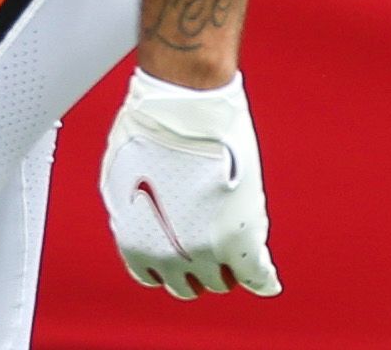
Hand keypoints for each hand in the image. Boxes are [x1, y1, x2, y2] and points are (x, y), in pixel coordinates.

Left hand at [100, 68, 279, 299]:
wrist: (184, 107)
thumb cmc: (151, 127)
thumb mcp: (124, 179)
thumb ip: (135, 211)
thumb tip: (141, 219)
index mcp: (134, 240)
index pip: (152, 274)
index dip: (166, 263)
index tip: (177, 252)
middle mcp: (167, 254)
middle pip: (186, 284)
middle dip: (194, 267)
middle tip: (205, 248)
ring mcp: (205, 249)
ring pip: (220, 281)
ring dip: (225, 268)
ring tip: (231, 250)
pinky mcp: (240, 237)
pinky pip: (257, 276)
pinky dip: (264, 280)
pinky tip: (266, 279)